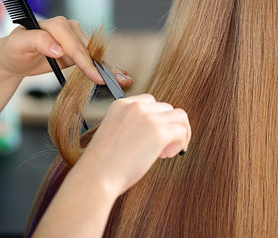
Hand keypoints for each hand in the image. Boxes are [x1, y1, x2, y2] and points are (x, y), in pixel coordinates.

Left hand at [0, 16, 132, 86]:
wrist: (14, 56)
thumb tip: (58, 49)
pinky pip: (93, 57)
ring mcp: (75, 37)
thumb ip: (37, 42)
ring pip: (95, 54)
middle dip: (102, 67)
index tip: (95, 77)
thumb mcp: (18, 45)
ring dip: (109, 68)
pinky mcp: (78, 47)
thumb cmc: (14, 50)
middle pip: (89, 50)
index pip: (74, 45)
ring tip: (123, 80)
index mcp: (55, 25)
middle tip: (117, 81)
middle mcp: (68, 28)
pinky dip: (105, 66)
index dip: (85, 62)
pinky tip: (119, 72)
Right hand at [74, 94, 190, 196]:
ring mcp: (148, 118)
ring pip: (179, 116)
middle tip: (160, 148)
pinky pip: (181, 131)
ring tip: (167, 151)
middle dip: (167, 126)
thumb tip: (155, 131)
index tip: (151, 136)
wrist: (96, 177)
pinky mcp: (159, 132)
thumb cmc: (103, 164)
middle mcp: (135, 106)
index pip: (149, 101)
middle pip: (166, 108)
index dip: (155, 118)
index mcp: (121, 104)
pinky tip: (165, 156)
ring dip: (179, 132)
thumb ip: (132, 125)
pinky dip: (180, 143)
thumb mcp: (114, 133)